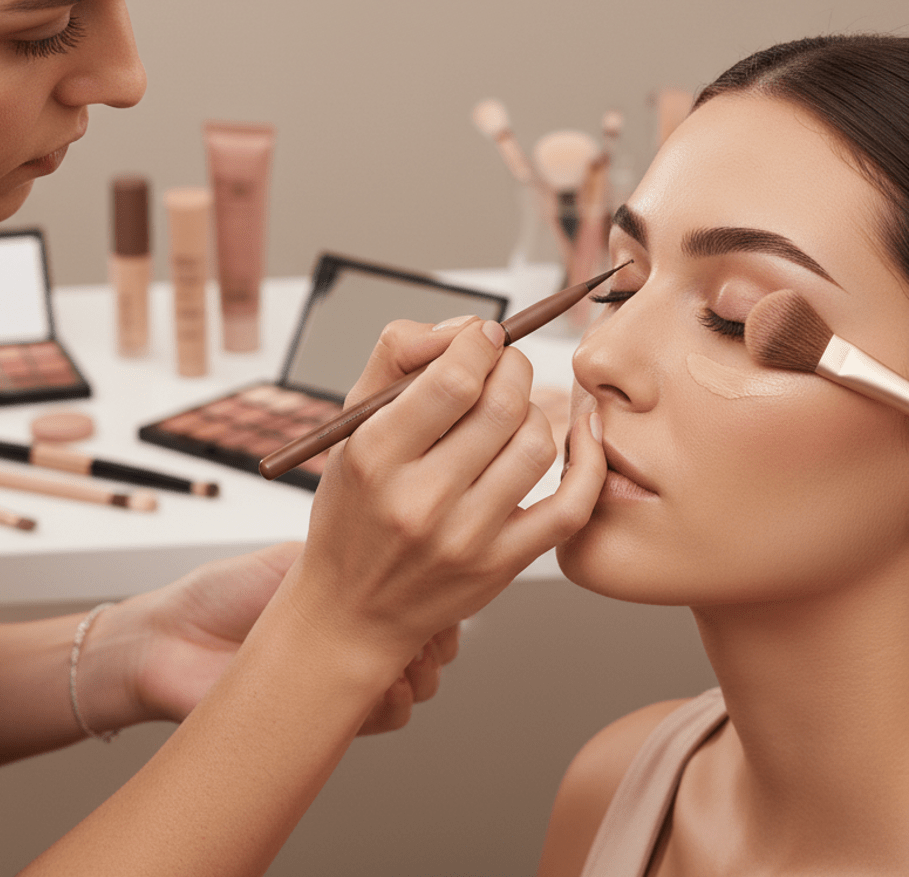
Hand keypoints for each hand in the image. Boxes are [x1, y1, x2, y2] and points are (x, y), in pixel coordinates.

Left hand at [102, 543, 459, 732]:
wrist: (176, 643)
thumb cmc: (226, 592)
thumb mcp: (293, 559)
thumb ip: (350, 550)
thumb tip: (402, 538)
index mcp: (352, 591)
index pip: (419, 591)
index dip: (435, 588)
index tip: (436, 577)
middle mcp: (357, 636)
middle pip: (433, 638)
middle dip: (439, 629)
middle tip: (421, 622)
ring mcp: (349, 677)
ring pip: (422, 681)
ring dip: (420, 666)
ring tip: (394, 653)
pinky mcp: (337, 718)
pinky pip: (392, 716)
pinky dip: (393, 699)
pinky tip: (375, 682)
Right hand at [284, 315, 605, 680]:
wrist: (351, 609)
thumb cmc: (353, 505)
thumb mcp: (352, 424)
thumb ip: (399, 356)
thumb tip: (467, 329)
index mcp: (376, 455)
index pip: (453, 378)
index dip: (480, 341)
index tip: (483, 336)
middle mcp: (420, 499)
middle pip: (503, 405)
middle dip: (513, 367)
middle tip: (503, 365)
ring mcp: (466, 538)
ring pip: (536, 444)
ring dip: (534, 410)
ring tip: (511, 411)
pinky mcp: (502, 566)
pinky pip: (571, 506)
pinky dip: (587, 461)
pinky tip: (579, 435)